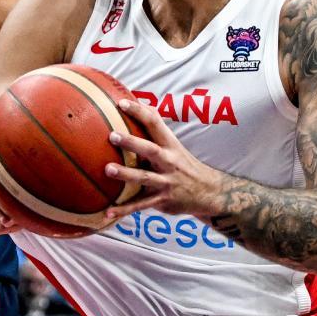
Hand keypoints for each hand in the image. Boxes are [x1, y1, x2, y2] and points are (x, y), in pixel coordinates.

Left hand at [102, 99, 219, 219]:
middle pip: (149, 149)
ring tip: (108, 169)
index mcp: (169, 145)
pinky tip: (108, 212)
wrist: (208, 192)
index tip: (121, 103)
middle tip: (112, 135)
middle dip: (131, 142)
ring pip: (144, 177)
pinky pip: (140, 205)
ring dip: (126, 174)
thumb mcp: (174, 145)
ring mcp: (165, 181)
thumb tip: (141, 105)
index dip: (139, 111)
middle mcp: (168, 161)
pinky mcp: (162, 200)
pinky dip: (124, 210)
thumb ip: (157, 130)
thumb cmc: (183, 165)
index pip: (155, 123)